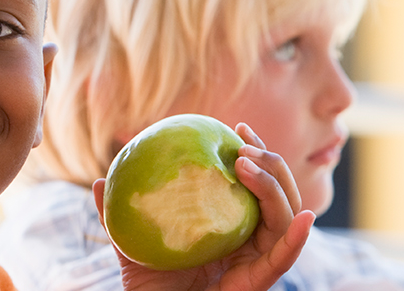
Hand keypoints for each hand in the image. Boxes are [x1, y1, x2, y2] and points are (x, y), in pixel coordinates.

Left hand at [93, 122, 314, 290]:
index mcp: (230, 226)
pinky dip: (296, 238)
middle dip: (270, 163)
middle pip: (276, 195)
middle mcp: (249, 240)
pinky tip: (304, 219)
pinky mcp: (259, 282)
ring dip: (275, 187)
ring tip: (250, 164)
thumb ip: (117, 215)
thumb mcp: (130, 244)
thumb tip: (100, 181)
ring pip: (284, 217)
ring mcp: (257, 260)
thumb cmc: (149, 285)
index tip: (237, 128)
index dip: (253, 154)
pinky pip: (283, 259)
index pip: (251, 184)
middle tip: (243, 143)